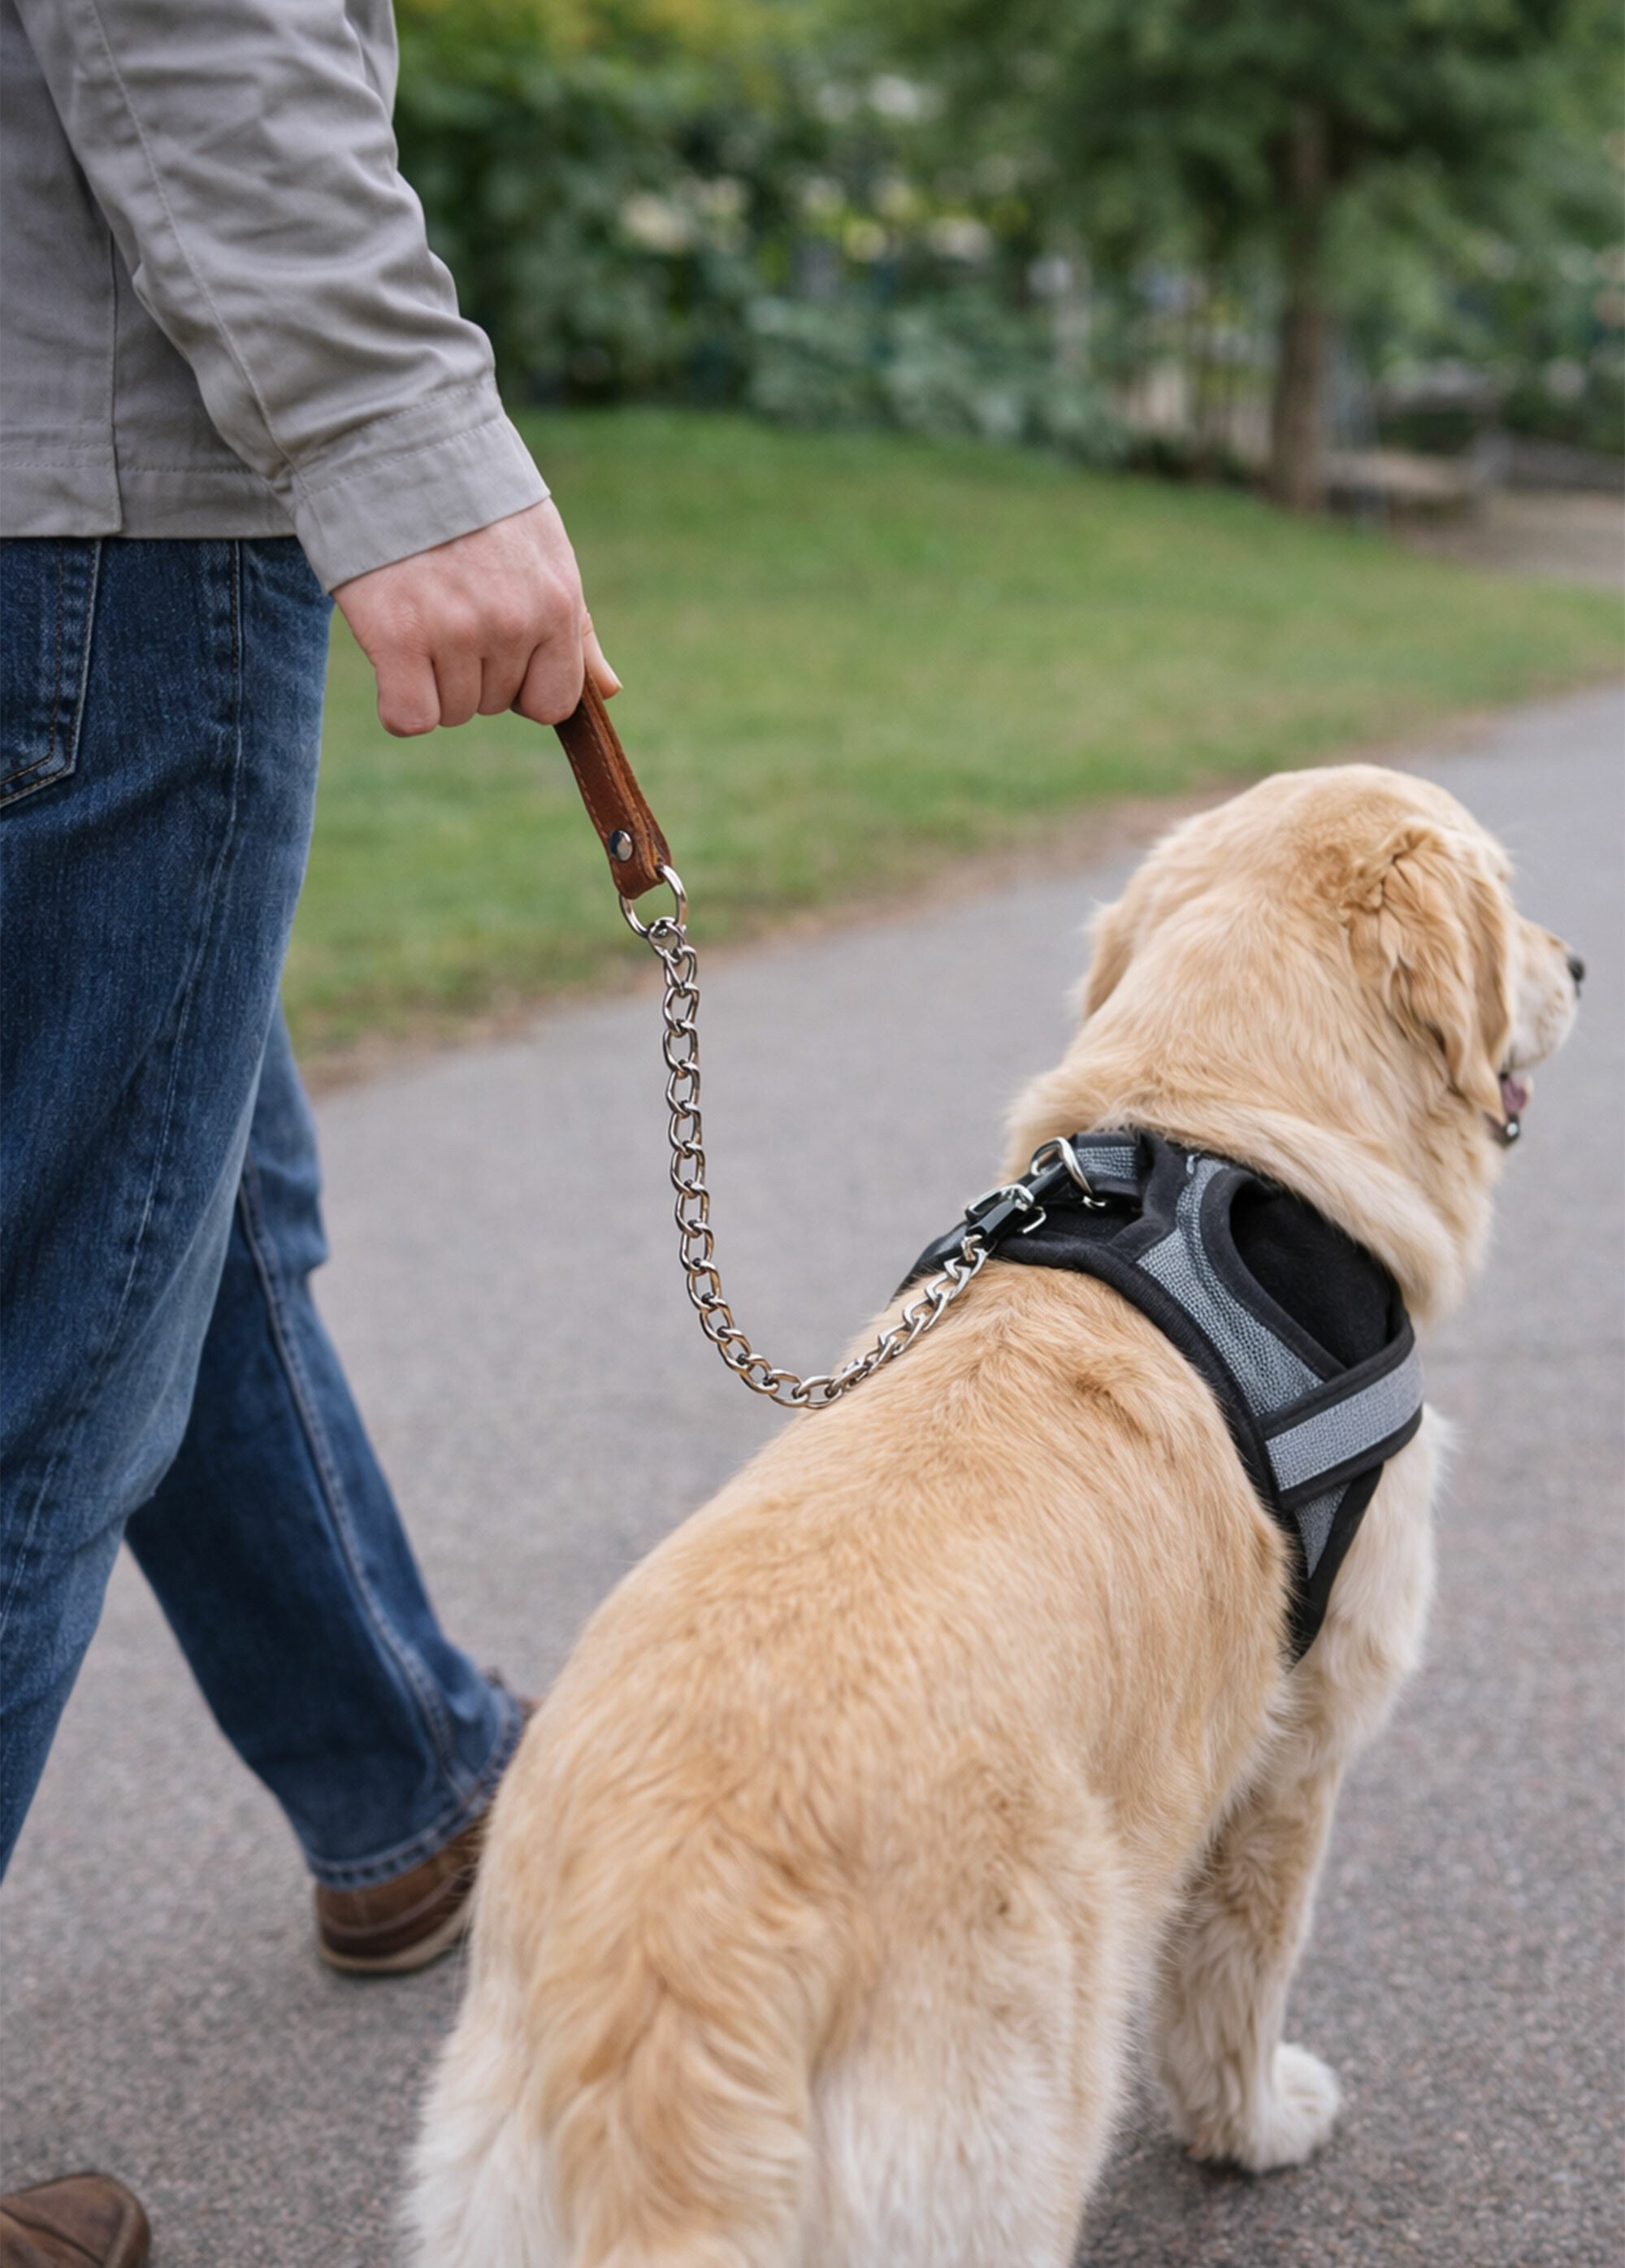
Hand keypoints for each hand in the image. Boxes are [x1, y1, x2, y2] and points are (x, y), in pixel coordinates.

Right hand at [332, 499, 619, 735]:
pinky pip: (409, 718)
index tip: (496, 651)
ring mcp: (457, 631)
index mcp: (557, 604)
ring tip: (419, 612)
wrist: (400, 442)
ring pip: (450, 712)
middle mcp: (513, 623)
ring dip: (430, 679)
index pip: (553, 703)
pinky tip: (393, 660)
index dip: (523, 688)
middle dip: (471, 672)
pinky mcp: (399, 637)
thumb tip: (610, 691)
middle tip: (446, 607)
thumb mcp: (545, 554)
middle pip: (493, 705)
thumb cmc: (475, 502)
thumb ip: (576, 631)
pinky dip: (399, 704)